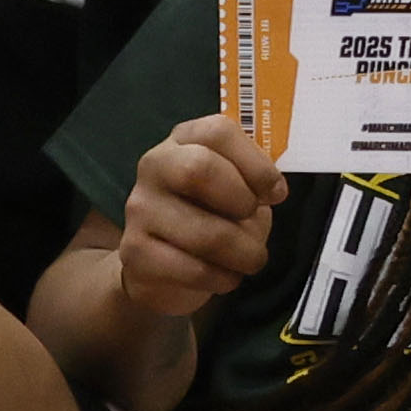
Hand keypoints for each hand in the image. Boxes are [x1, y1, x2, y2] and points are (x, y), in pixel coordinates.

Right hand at [103, 105, 286, 327]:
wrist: (161, 267)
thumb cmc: (211, 216)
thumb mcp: (236, 188)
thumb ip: (253, 179)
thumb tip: (272, 191)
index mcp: (184, 139)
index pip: (218, 132)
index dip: (256, 164)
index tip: (275, 194)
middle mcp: (155, 165)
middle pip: (198, 169)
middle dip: (241, 202)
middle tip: (252, 222)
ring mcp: (140, 208)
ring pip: (205, 232)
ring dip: (244, 253)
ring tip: (251, 259)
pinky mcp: (135, 252)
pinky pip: (194, 269)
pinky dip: (223, 278)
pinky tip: (226, 276)